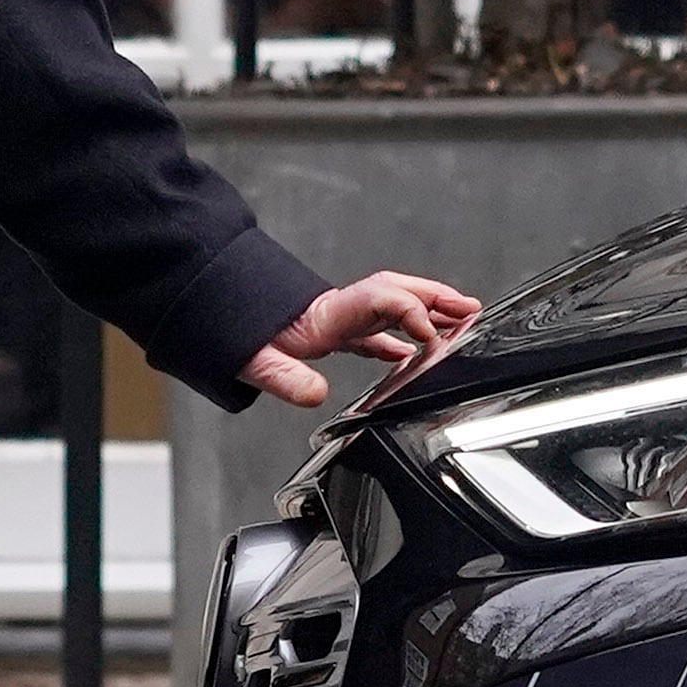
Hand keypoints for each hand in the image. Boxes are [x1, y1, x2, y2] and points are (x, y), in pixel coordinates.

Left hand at [242, 270, 480, 409]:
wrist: (217, 317)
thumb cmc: (236, 336)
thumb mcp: (254, 361)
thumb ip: (285, 377)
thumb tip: (315, 394)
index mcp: (327, 314)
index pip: (382, 299)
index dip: (411, 314)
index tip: (430, 339)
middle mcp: (339, 310)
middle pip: (397, 292)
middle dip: (436, 297)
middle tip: (469, 309)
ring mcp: (340, 318)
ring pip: (393, 306)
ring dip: (427, 311)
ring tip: (461, 320)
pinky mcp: (334, 330)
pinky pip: (376, 329)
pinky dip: (400, 337)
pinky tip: (413, 354)